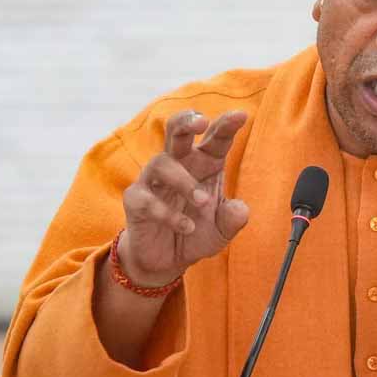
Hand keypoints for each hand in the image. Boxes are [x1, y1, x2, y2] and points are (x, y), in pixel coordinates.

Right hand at [119, 110, 249, 285]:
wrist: (166, 260)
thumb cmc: (196, 233)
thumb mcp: (222, 230)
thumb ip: (233, 219)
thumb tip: (240, 209)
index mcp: (204, 163)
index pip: (215, 139)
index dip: (226, 125)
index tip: (241, 115)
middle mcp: (178, 165)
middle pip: (177, 132)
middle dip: (187, 121)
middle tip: (201, 121)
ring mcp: (154, 180)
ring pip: (162, 164)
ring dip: (184, 182)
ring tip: (203, 202)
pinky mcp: (136, 200)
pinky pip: (148, 199)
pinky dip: (168, 213)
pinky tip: (187, 227)